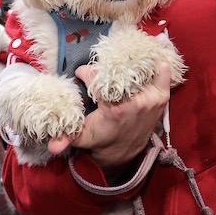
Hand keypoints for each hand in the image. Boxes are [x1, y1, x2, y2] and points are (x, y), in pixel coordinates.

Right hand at [46, 62, 170, 179]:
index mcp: (115, 109)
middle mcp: (136, 102)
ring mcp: (152, 98)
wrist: (124, 152)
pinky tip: (143, 62)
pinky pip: (162, 71)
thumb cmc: (102, 139)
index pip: (98, 77)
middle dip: (108, 65)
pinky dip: (155, 65)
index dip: (86, 72)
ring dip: (131, 63)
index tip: (81, 74)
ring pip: (140, 68)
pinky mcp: (162, 97)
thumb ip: (66, 137)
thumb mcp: (81, 138)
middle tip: (102, 67)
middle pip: (121, 69)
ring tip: (120, 61)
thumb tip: (53, 145)